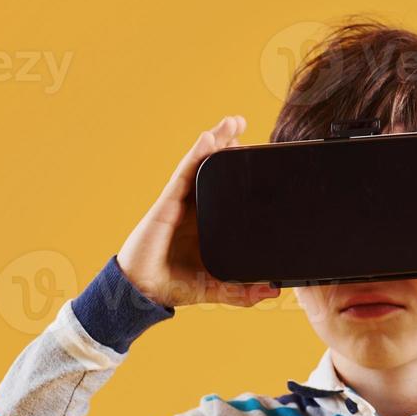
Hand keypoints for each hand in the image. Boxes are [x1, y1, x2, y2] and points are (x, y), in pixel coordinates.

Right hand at [116, 116, 280, 307]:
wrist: (143, 293)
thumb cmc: (173, 286)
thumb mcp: (216, 289)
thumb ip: (243, 292)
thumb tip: (273, 291)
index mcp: (207, 222)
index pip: (224, 188)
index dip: (237, 169)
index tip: (257, 153)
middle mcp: (193, 208)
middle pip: (212, 168)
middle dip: (227, 145)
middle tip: (244, 126)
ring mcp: (180, 203)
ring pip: (199, 164)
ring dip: (215, 140)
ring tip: (232, 122)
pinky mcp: (167, 204)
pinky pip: (183, 174)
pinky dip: (196, 154)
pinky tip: (208, 138)